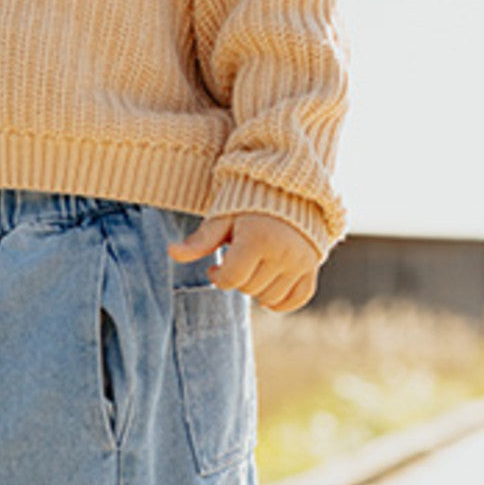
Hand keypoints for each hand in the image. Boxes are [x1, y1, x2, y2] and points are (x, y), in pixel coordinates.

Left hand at [169, 211, 319, 311]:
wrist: (289, 183)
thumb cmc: (248, 199)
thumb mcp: (222, 216)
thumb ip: (200, 240)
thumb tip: (171, 253)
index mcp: (258, 239)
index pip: (231, 279)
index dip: (217, 277)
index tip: (214, 267)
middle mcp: (283, 252)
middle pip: (249, 289)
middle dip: (237, 279)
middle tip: (235, 261)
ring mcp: (300, 260)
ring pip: (270, 297)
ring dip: (255, 289)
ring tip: (252, 267)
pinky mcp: (312, 264)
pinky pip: (298, 298)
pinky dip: (282, 301)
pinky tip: (268, 293)